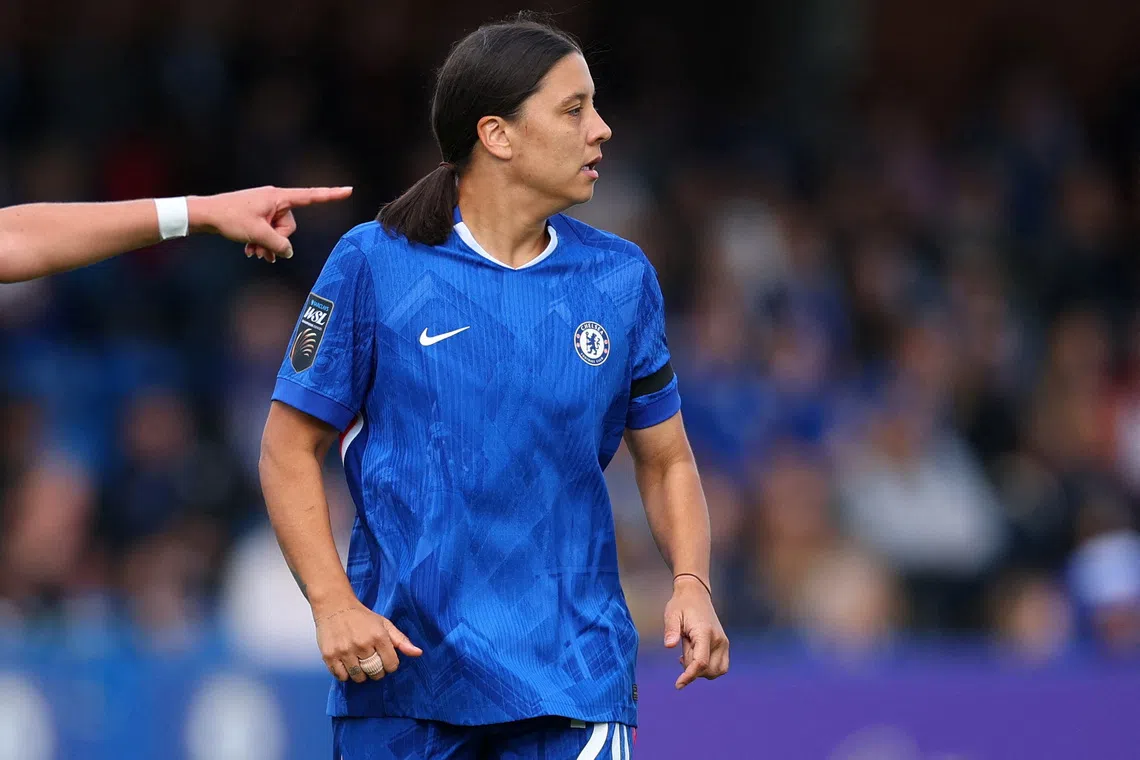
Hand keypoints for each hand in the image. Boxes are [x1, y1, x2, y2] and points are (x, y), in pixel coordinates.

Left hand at [187, 185, 352, 262]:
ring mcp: (265, 208)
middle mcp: (274, 200)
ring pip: (278, 232)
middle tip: (260, 249)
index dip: (331, 195)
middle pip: (290, 226)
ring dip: (268, 245)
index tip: (349, 190)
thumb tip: (287, 252)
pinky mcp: (256, 215)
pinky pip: (268, 231)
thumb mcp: (258, 234)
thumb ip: (278, 244)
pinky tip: (249, 251)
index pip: (310, 196)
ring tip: (253, 253)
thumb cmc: (230, 218)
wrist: (205, 215)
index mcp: (278, 197)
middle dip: (277, 240)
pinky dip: (261, 242)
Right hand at [314, 601, 422, 683]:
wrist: (334, 606)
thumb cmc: (362, 617)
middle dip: (376, 672)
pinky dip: (345, 674)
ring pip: (358, 677)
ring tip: (359, 663)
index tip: (385, 660)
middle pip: (375, 673)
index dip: (390, 665)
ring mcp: (345, 651)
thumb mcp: (384, 624)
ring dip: (361, 674)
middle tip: (372, 662)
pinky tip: (347, 664)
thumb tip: (418, 653)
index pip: (391, 665)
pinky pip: (341, 676)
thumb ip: (401, 640)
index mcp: (378, 636)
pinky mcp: (330, 655)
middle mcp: (362, 644)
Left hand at [664, 575, 729, 688]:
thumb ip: (671, 630)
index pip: (701, 662)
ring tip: (688, 653)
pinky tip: (695, 656)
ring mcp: (724, 643)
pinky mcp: (724, 645)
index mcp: (705, 632)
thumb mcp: (672, 615)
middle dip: (693, 669)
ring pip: (717, 671)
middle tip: (682, 653)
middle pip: (709, 670)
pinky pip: (719, 666)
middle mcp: (718, 640)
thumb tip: (669, 646)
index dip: (689, 676)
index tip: (678, 685)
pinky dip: (707, 668)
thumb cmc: (681, 605)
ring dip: (701, 670)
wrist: (696, 594)